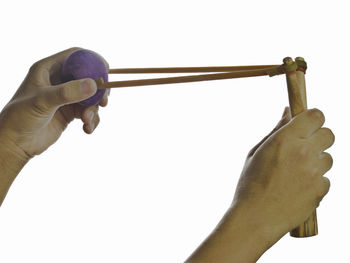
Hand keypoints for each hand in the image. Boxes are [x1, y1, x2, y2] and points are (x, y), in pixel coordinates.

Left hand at [0, 47, 110, 160]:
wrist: (15, 144)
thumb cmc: (20, 118)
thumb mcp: (43, 102)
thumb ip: (67, 92)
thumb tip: (93, 84)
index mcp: (48, 69)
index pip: (74, 56)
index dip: (92, 59)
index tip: (106, 70)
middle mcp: (58, 81)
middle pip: (87, 77)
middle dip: (98, 90)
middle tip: (105, 102)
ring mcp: (65, 97)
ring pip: (90, 97)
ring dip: (94, 110)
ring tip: (87, 121)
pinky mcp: (69, 112)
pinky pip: (88, 112)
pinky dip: (91, 120)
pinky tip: (86, 129)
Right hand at [233, 107, 334, 239]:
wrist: (254, 218)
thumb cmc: (250, 184)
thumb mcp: (256, 152)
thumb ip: (276, 130)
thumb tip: (288, 112)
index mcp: (285, 139)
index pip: (316, 115)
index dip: (313, 118)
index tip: (307, 124)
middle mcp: (304, 153)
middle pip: (329, 134)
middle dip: (318, 138)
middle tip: (302, 148)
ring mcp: (315, 172)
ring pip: (328, 158)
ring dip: (316, 162)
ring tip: (295, 173)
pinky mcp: (320, 190)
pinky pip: (325, 179)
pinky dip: (315, 182)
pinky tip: (297, 189)